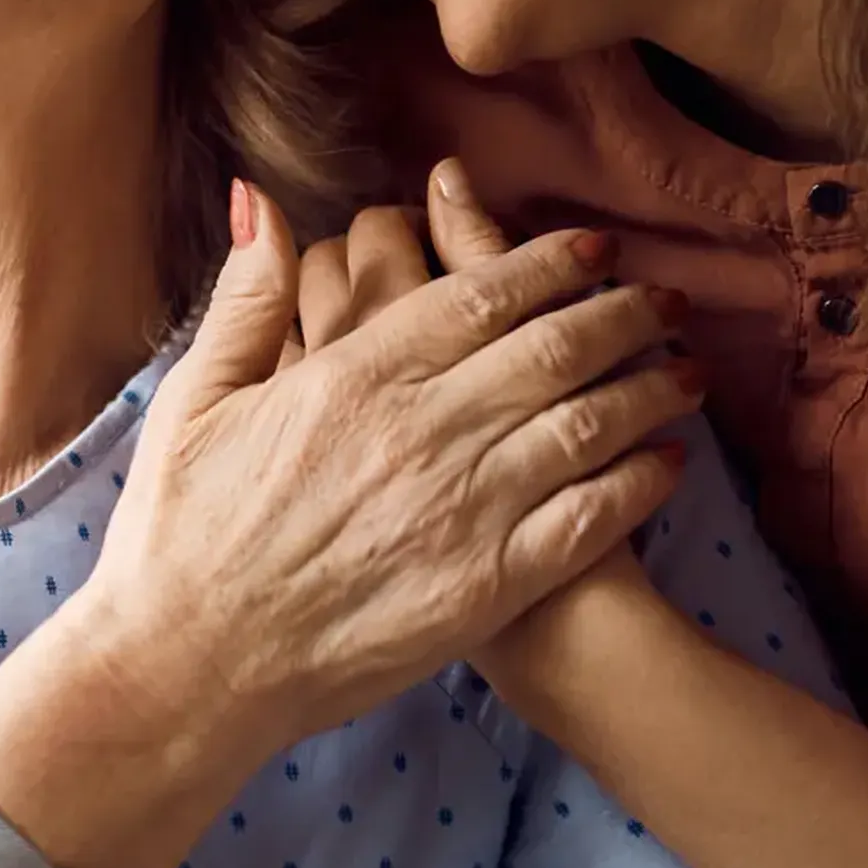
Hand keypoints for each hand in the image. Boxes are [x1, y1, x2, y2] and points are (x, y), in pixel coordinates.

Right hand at [83, 171, 700, 760]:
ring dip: (650, 388)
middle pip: (554, 349)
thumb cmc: (178, 535)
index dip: (550, 263)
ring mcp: (461, 509)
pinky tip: (669, 462)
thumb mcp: (193, 400)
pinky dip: (640, 483)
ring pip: (587, 425)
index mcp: (352, 375)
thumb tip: (262, 199)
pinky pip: (588, 519)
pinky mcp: (485, 587)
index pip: (479, 295)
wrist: (189, 667)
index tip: (594, 247)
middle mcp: (420, 431)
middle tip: (668, 298)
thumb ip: (244, 299)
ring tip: (689, 370)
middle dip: (624, 313)